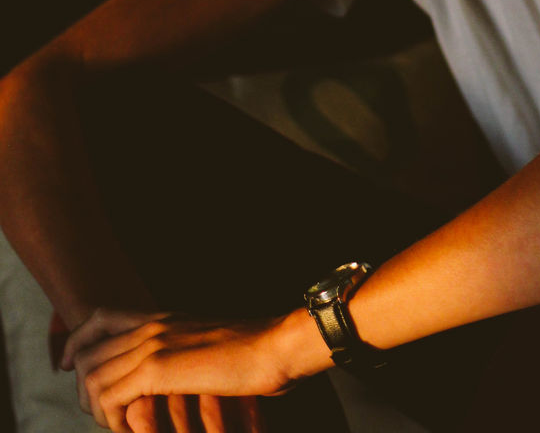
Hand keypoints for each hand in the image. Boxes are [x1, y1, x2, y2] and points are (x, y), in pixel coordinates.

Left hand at [62, 307, 297, 431]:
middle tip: (97, 413)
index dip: (75, 342)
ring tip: (116, 425)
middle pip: (87, 351)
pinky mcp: (158, 370)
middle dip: (82, 387)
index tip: (67, 365)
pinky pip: (111, 396)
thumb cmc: (251, 353)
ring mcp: (153, 345)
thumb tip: (164, 374)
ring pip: (93, 376)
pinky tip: (129, 428)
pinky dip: (111, 418)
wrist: (273, 348)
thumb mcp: (206, 346)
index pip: (98, 318)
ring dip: (97, 408)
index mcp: (161, 317)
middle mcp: (151, 326)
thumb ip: (180, 352)